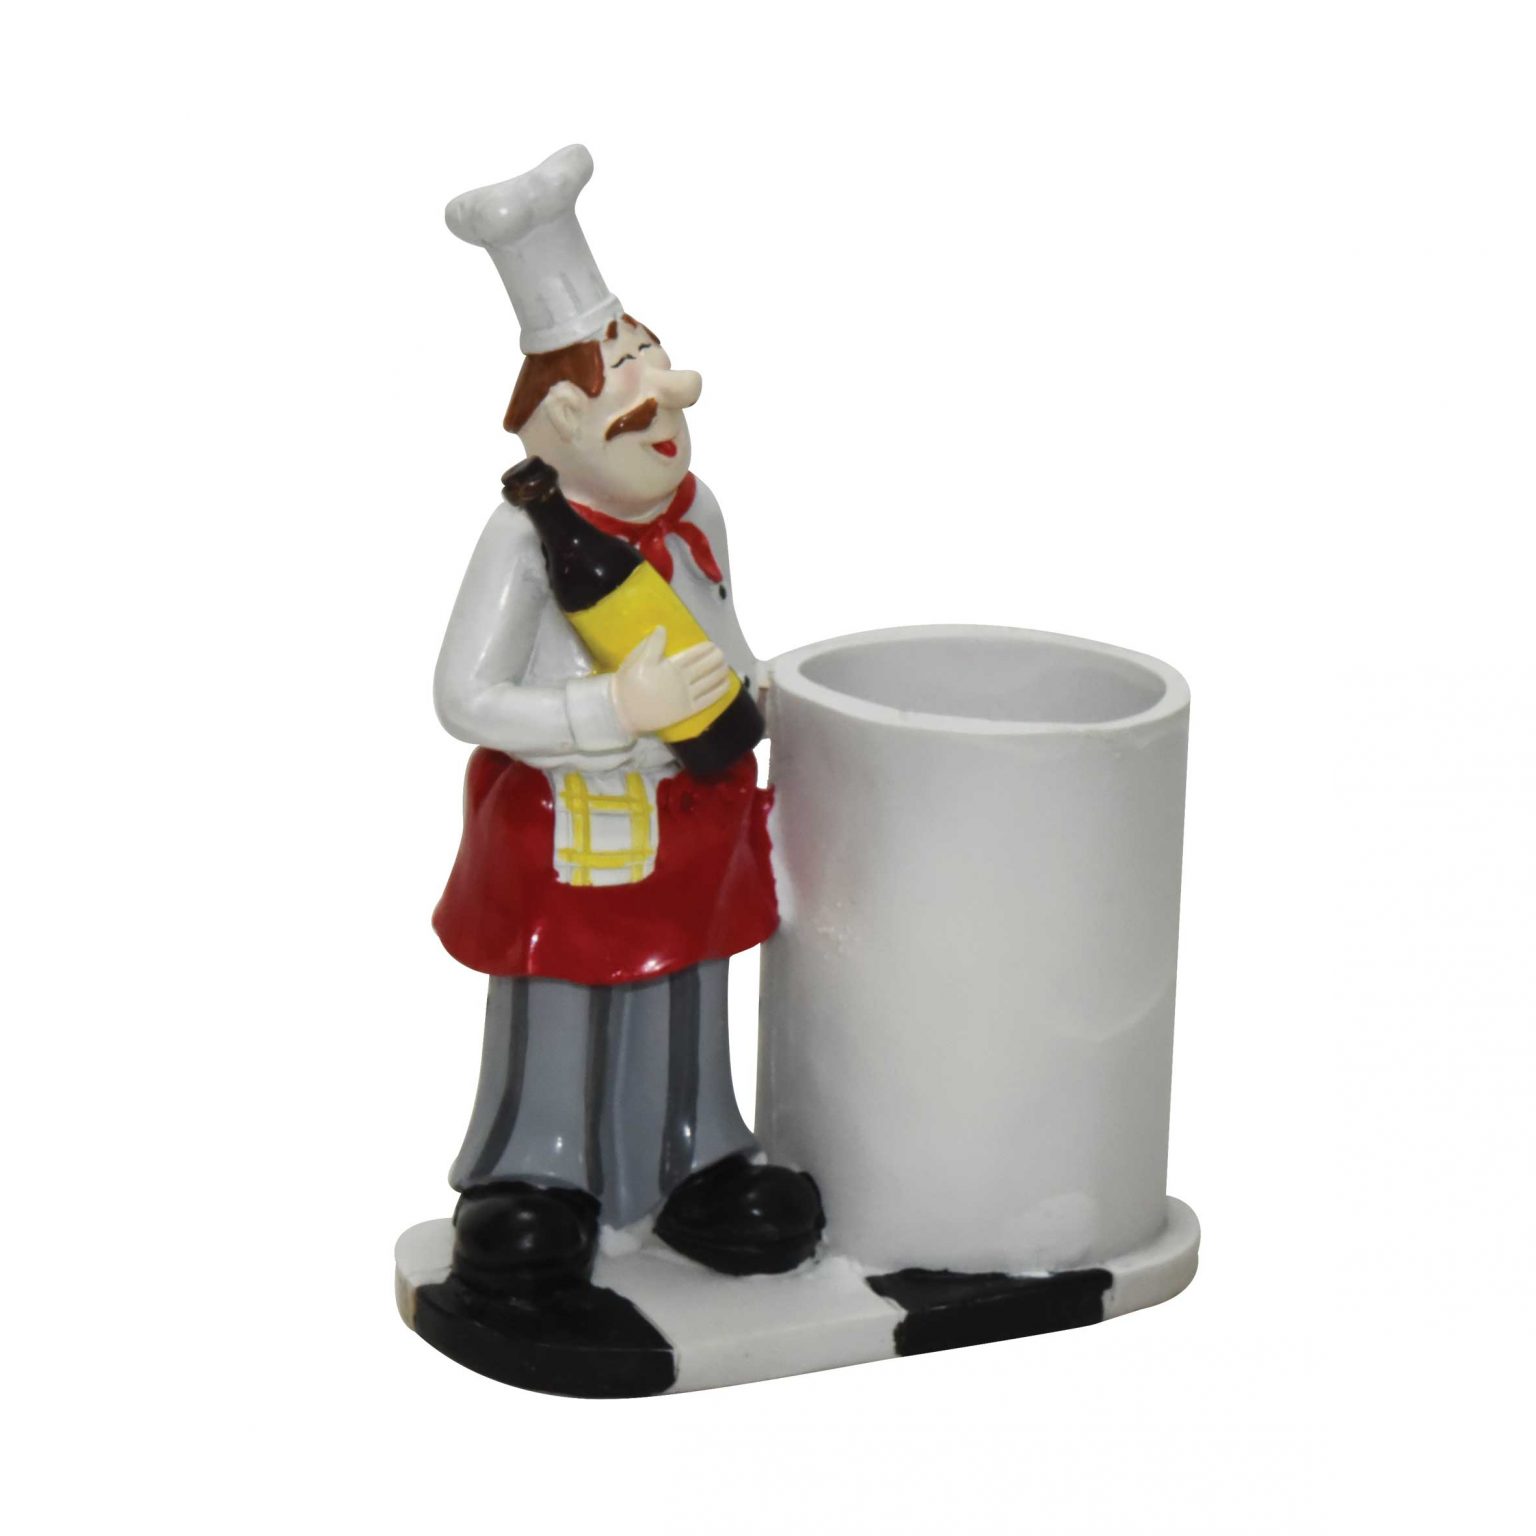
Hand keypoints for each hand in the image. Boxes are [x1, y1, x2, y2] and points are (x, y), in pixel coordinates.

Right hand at [613, 628, 731, 734]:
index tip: (712, 645)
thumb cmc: (629, 684)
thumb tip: (662, 628)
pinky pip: (707, 700)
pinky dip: (718, 691)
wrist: (623, 711)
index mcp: (671, 666)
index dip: (706, 649)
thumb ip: (652, 645)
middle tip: (722, 654)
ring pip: (709, 682)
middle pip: (705, 667)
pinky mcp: (687, 711)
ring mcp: (686, 696)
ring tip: (726, 666)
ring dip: (721, 673)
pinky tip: (725, 685)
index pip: (694, 654)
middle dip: (717, 659)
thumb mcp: (637, 660)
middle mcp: (682, 681)